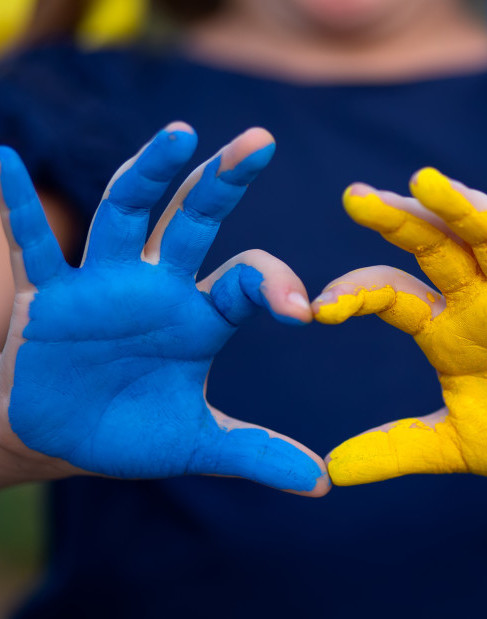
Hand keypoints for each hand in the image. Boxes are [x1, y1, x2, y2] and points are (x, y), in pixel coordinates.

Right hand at [0, 123, 329, 494]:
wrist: (58, 438)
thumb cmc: (129, 431)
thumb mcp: (196, 446)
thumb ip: (256, 455)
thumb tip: (322, 483)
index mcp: (202, 317)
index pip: (247, 281)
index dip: (276, 286)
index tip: (301, 311)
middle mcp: (159, 286)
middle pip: (195, 219)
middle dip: (225, 182)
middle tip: (261, 141)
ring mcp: (103, 283)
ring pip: (127, 213)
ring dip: (149, 174)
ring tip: (180, 134)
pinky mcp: (49, 296)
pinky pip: (31, 245)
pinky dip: (15, 205)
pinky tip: (3, 156)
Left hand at [313, 167, 486, 484]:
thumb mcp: (454, 446)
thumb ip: (397, 449)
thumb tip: (330, 471)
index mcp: (446, 328)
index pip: (392, 295)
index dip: (356, 295)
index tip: (318, 309)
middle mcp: (482, 301)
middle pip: (435, 247)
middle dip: (398, 222)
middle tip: (356, 197)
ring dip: (464, 210)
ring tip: (427, 181)